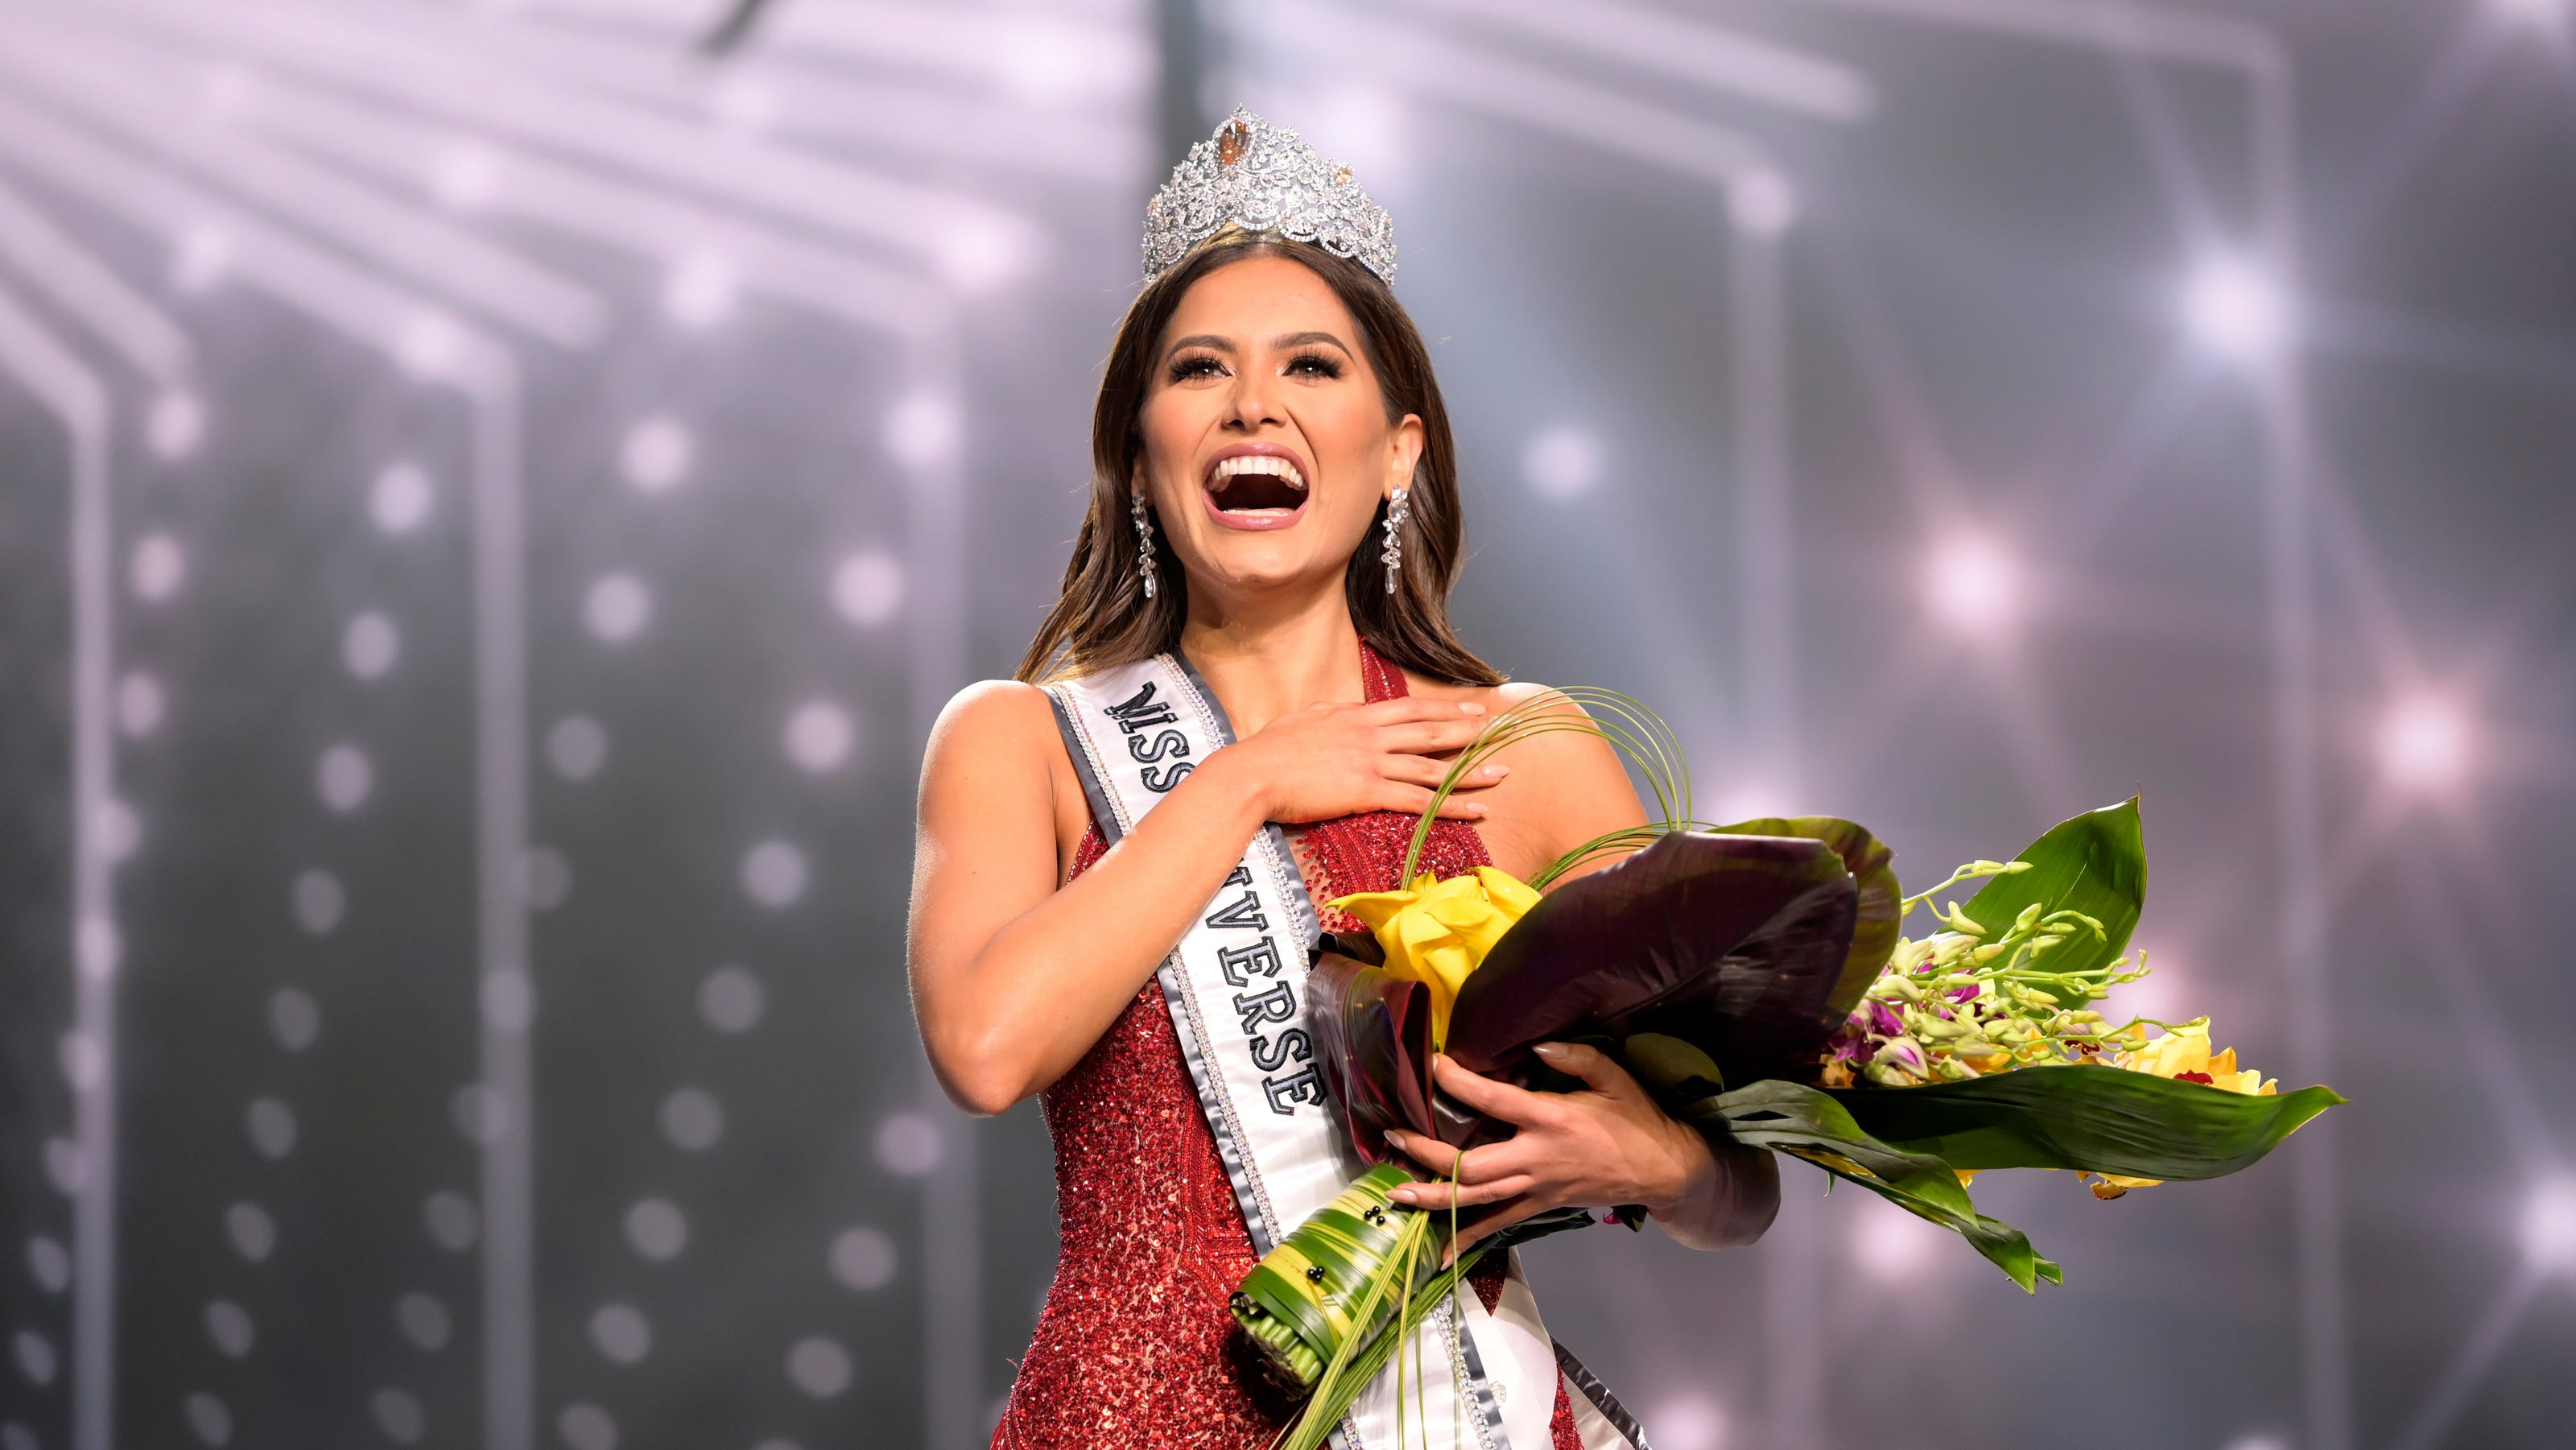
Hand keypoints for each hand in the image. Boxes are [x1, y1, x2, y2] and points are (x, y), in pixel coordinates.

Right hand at [1212, 696, 1505, 824]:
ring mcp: (1373, 762)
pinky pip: (1420, 799)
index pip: (1410, 708)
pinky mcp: (1369, 791)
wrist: (1252, 773)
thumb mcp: (1301, 721)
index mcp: (1355, 715)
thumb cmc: (1267, 751)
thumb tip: (1338, 714)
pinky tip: (1476, 809)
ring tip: (1502, 773)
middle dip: (1470, 730)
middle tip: (1500, 731)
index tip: (1469, 706)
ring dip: (1472, 770)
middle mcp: (1371, 734)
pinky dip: (1452, 805)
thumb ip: (1327, 716)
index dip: (1444, 707)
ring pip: (1434, 765)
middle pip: (1431, 730)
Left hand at [1380, 1044, 1719, 1257]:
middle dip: (1428, 1153)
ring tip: (1396, 1192)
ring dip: (1434, 1196)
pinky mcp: (1540, 1207)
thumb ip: (1573, 1056)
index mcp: (1552, 1120)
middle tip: (1393, 1136)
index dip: (1459, 1083)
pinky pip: (1498, 1225)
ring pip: (1477, 1199)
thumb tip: (1533, 1048)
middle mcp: (1537, 1159)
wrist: (1663, 1170)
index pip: (1494, 1101)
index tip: (1431, 1065)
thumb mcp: (1612, 1077)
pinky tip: (1438, 1253)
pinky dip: (1467, 1239)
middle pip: (1473, 1163)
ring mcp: (1536, 1189)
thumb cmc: (1636, 1118)